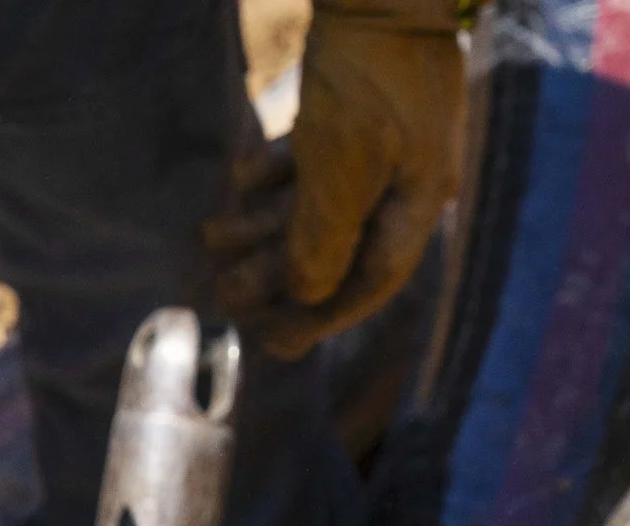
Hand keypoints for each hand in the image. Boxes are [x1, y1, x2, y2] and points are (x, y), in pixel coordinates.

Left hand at [207, 1, 463, 359]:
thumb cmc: (365, 79)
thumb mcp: (339, 171)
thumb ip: (321, 240)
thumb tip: (307, 296)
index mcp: (419, 200)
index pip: (370, 280)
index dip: (319, 316)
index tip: (272, 342)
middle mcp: (406, 177)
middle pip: (336, 245)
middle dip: (276, 271)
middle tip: (222, 291)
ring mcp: (384, 140)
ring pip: (316, 202)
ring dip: (261, 224)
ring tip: (210, 234)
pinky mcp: (357, 106)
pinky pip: (312, 159)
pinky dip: (273, 175)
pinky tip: (237, 177)